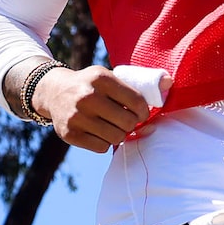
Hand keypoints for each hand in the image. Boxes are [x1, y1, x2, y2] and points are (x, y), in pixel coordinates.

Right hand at [32, 63, 154, 151]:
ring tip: (111, 126)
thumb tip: (170, 83)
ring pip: (116, 137)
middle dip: (131, 124)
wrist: (53, 92)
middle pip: (128, 123)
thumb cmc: (90, 86)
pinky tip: (97, 132)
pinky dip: (103, 143)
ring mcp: (77, 116)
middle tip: (125, 121)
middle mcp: (87, 96)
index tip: (139, 113)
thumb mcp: (110, 77)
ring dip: (118, 134)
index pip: (137, 102)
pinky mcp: (69, 133)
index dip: (143, 112)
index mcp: (101, 78)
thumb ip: (139, 83)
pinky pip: (101, 147)